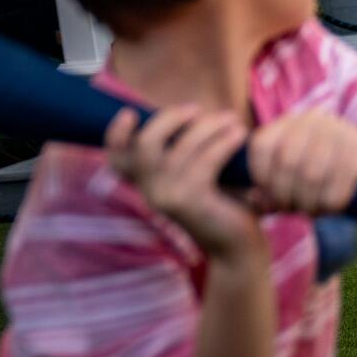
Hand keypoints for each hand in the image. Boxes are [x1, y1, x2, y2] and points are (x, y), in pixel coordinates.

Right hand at [106, 106, 259, 263]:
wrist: (237, 246)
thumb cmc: (222, 202)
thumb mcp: (197, 173)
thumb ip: (184, 150)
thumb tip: (189, 112)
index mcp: (147, 185)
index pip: (117, 159)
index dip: (116, 134)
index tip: (130, 112)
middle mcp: (150, 193)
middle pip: (146, 144)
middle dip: (170, 118)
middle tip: (198, 110)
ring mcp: (167, 198)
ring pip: (180, 148)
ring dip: (208, 127)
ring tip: (233, 120)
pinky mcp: (189, 202)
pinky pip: (205, 160)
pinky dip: (224, 142)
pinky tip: (240, 135)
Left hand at [246, 110, 356, 218]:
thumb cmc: (336, 181)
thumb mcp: (299, 182)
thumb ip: (273, 191)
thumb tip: (252, 201)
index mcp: (294, 122)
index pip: (261, 146)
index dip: (262, 179)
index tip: (275, 198)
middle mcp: (317, 119)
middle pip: (286, 164)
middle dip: (290, 196)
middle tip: (302, 210)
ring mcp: (343, 132)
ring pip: (311, 178)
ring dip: (313, 204)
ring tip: (321, 209)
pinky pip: (337, 186)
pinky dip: (334, 204)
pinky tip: (339, 206)